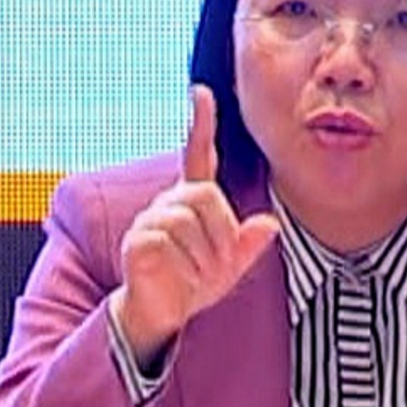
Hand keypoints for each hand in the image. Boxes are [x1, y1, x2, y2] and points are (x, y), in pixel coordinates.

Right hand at [110, 85, 278, 368]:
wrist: (161, 315)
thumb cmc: (192, 283)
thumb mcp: (230, 267)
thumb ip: (248, 245)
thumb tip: (270, 224)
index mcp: (192, 202)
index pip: (197, 155)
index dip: (199, 124)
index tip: (200, 92)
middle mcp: (168, 204)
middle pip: (206, 196)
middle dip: (222, 234)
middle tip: (220, 263)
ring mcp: (149, 221)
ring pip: (188, 223)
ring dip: (204, 257)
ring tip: (198, 276)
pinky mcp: (137, 242)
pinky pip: (167, 243)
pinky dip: (184, 268)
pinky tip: (179, 279)